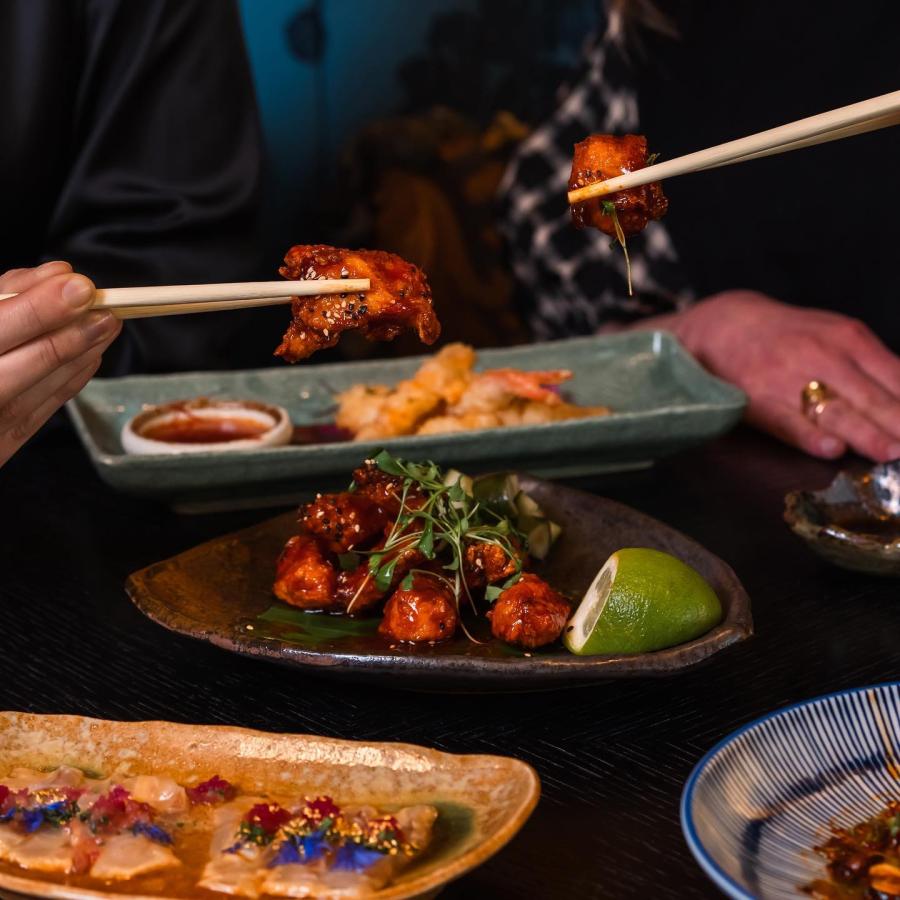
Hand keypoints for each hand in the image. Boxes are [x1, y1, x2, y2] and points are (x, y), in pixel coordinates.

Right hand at [0, 262, 120, 467]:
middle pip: (28, 360)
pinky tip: (91, 354)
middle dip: (72, 331)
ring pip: (45, 386)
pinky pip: (46, 409)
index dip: (40, 307)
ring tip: (108, 323)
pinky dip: (73, 378)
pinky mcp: (4, 444)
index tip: (78, 286)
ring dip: (83, 352)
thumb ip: (5, 294)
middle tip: (107, 308)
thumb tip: (56, 274)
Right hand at [641, 290, 899, 460]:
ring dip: (869, 436)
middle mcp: (823, 357)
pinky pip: (789, 423)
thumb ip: (871, 366)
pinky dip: (811, 437)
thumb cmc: (787, 337)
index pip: (898, 378)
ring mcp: (790, 380)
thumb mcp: (835, 335)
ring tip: (893, 454)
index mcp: (849, 339)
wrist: (722, 326)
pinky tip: (832, 449)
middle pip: (874, 399)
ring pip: (838, 412)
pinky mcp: (759, 401)